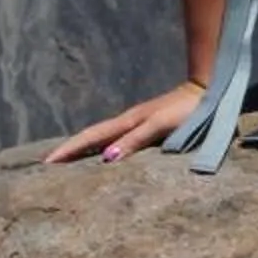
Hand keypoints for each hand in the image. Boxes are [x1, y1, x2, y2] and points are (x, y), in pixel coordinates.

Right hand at [44, 80, 211, 165]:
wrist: (210, 92)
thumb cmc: (188, 110)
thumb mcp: (161, 125)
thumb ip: (135, 140)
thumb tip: (105, 157)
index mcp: (129, 121)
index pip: (92, 136)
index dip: (70, 148)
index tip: (47, 161)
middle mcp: (129, 121)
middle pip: (93, 135)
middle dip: (70, 148)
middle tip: (47, 164)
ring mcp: (138, 122)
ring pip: (103, 136)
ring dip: (84, 148)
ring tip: (67, 162)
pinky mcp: (148, 125)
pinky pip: (116, 137)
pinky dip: (102, 146)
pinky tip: (102, 154)